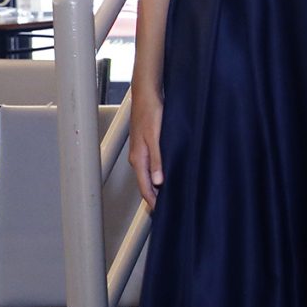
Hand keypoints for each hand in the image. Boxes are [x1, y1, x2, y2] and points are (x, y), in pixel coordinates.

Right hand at [128, 90, 165, 208]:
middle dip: (154, 197)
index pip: (144, 187)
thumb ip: (157, 160)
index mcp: (138, 158)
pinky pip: (150, 166)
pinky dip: (157, 174)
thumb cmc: (151, 112)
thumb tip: (158, 181)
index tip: (162, 212)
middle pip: (145, 184)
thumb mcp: (156, 137)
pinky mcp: (146, 145)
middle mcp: (137, 157)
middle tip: (168, 209)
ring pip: (148, 175)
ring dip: (156, 186)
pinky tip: (166, 175)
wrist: (147, 94)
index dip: (153, 201)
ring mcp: (141, 152)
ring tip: (169, 195)